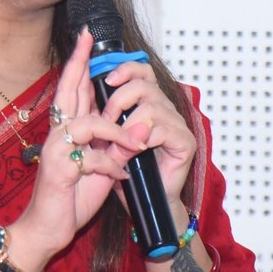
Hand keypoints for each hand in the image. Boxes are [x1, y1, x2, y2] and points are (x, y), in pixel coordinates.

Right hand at [11, 29, 145, 268]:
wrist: (47, 230)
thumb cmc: (70, 199)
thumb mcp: (100, 169)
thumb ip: (113, 147)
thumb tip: (135, 131)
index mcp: (67, 131)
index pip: (73, 90)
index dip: (80, 64)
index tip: (87, 39)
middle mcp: (58, 134)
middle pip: (68, 91)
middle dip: (80, 63)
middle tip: (88, 36)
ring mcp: (56, 149)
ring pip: (90, 124)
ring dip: (119, 133)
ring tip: (139, 145)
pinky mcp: (59, 169)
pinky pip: (92, 158)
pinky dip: (112, 167)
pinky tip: (121, 178)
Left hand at [91, 54, 195, 208]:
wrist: (143, 203)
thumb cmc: (126, 171)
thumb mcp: (108, 138)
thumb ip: (102, 115)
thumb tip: (87, 89)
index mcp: (148, 102)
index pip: (142, 71)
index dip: (125, 69)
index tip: (106, 79)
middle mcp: (165, 109)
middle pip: (144, 84)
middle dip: (119, 99)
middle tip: (105, 120)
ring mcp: (177, 125)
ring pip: (152, 106)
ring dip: (129, 123)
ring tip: (118, 141)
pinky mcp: (185, 142)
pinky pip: (164, 129)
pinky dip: (146, 137)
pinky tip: (137, 149)